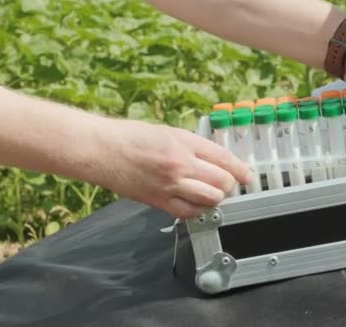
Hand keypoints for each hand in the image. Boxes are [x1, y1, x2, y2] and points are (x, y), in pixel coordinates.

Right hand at [92, 119, 250, 218]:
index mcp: (183, 141)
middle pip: (221, 181)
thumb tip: (213, 159)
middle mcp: (180, 163)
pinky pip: (188, 213)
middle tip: (227, 184)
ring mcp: (170, 184)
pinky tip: (195, 204)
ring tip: (211, 193)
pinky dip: (197, 210)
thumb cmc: (128, 137)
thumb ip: (191, 145)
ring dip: (215, 198)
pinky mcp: (158, 201)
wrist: (99, 149)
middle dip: (229, 184)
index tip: (246, 175)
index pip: (223, 158)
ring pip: (210, 199)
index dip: (240, 169)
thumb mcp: (167, 132)